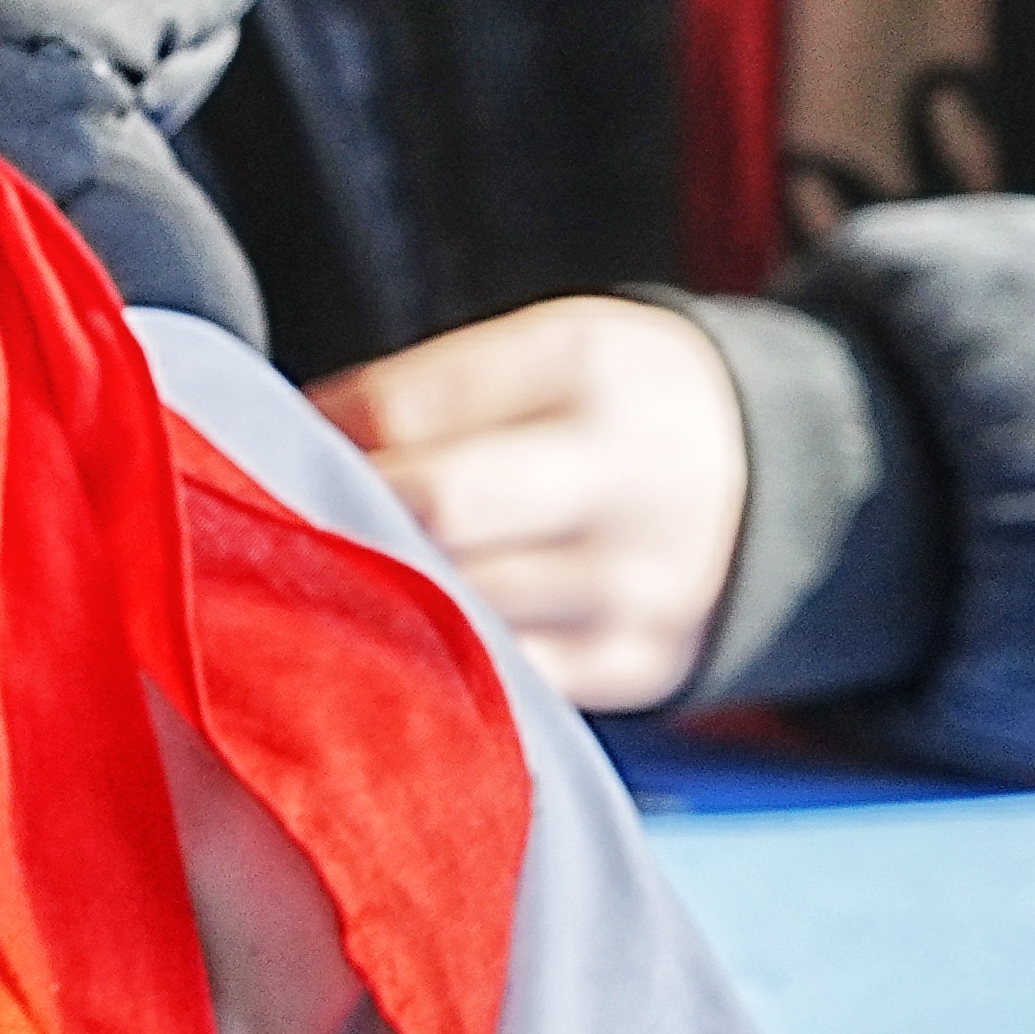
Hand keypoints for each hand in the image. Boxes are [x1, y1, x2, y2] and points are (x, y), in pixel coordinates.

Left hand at [310, 295, 760, 710]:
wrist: (775, 482)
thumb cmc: (607, 408)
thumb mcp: (540, 354)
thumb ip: (418, 394)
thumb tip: (274, 446)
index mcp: (586, 368)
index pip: (402, 408)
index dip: (312, 435)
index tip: (259, 448)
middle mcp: (622, 477)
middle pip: (435, 512)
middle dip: (341, 523)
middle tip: (274, 532)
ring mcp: (632, 585)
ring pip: (456, 607)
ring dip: (369, 603)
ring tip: (314, 590)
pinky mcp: (631, 667)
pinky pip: (497, 679)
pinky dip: (431, 665)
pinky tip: (388, 647)